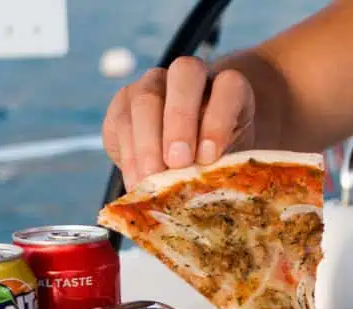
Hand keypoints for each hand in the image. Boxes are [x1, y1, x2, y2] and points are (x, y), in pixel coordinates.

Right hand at [102, 56, 255, 186]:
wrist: (183, 160)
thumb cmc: (215, 161)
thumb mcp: (226, 163)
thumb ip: (220, 166)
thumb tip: (204, 189)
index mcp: (228, 87)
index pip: (230, 86)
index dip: (220, 119)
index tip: (209, 157)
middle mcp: (190, 76)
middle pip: (184, 74)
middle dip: (180, 120)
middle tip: (178, 162)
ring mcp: (153, 84)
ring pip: (146, 98)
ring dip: (148, 142)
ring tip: (151, 179)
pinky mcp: (124, 103)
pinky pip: (122, 122)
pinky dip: (129, 156)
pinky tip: (136, 183)